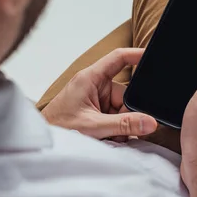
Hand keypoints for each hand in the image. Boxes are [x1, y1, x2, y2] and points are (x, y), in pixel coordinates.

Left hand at [42, 48, 157, 139]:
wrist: (41, 142)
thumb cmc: (57, 128)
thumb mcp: (93, 127)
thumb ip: (123, 125)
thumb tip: (149, 122)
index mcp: (90, 78)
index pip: (118, 58)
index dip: (137, 54)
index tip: (155, 55)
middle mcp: (94, 85)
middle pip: (125, 94)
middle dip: (127, 114)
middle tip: (120, 130)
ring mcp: (94, 99)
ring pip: (122, 110)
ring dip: (120, 125)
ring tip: (107, 136)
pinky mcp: (94, 111)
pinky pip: (115, 118)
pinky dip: (115, 129)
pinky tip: (107, 138)